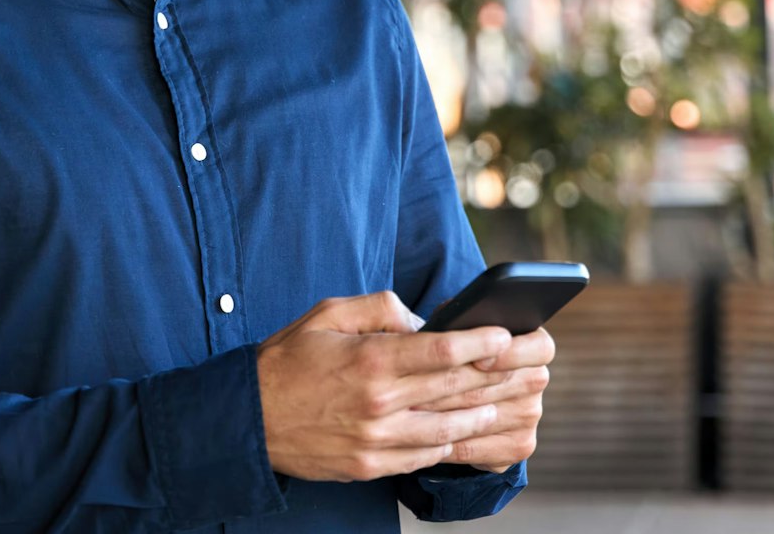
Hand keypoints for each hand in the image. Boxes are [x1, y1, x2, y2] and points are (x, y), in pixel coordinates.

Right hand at [256, 291, 516, 481]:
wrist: (250, 419)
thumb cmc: (289, 358)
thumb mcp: (327, 313)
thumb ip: (378, 307)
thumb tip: (418, 320)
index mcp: (370, 360)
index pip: (441, 350)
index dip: (479, 342)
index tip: (503, 334)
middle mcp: (379, 403)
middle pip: (453, 390)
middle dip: (494, 376)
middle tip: (523, 365)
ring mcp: (378, 440)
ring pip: (448, 428)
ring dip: (482, 413)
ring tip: (505, 400)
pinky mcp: (372, 466)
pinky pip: (425, 455)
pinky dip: (451, 441)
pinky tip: (465, 428)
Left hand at [413, 326, 553, 473]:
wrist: (459, 391)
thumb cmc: (452, 349)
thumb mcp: (451, 325)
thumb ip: (447, 318)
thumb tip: (428, 323)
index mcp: (532, 343)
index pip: (539, 347)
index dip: (512, 353)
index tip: (479, 359)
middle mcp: (536, 380)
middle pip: (506, 384)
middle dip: (459, 384)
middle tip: (420, 386)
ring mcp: (530, 415)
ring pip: (485, 417)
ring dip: (446, 414)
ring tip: (412, 407)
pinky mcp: (518, 446)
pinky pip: (477, 448)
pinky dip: (447, 442)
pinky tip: (422, 434)